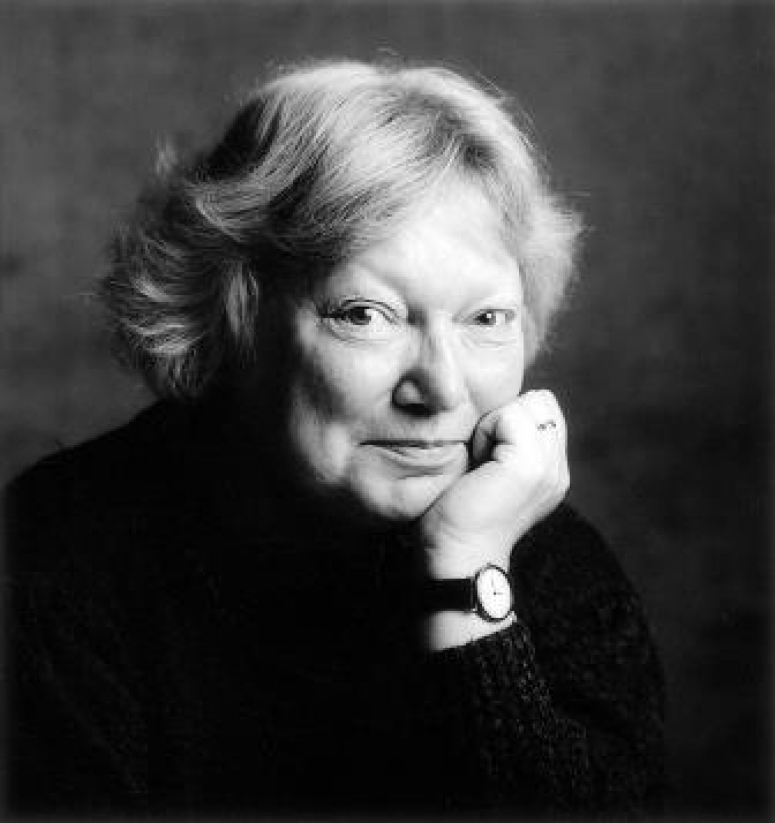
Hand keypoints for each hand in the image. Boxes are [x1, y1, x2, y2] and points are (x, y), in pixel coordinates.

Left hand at [416, 390, 569, 579]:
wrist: (457, 557)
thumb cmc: (458, 517)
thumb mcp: (492, 474)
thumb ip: (508, 444)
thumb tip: (501, 409)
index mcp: (552, 472)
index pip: (545, 408)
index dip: (510, 419)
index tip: (487, 457)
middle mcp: (558, 469)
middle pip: (541, 401)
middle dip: (506, 417)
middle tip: (484, 457)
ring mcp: (549, 467)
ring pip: (527, 404)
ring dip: (494, 424)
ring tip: (481, 462)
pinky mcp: (530, 465)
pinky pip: (509, 415)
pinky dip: (485, 431)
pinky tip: (477, 464)